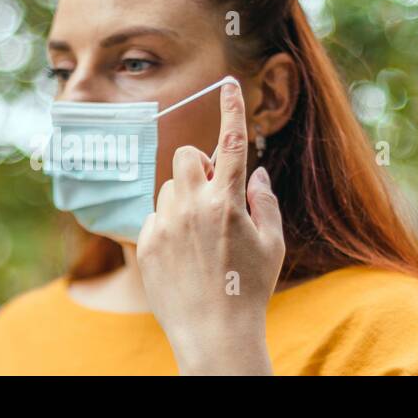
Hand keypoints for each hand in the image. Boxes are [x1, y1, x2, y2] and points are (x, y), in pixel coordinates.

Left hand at [136, 78, 286, 374]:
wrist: (213, 333)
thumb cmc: (249, 288)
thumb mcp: (272, 244)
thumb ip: (263, 201)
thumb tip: (257, 173)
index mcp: (227, 203)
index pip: (232, 143)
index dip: (231, 110)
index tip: (228, 84)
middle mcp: (192, 207)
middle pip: (186, 156)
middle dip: (199, 167)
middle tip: (213, 195)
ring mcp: (164, 225)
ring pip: (168, 188)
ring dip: (183, 199)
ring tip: (200, 238)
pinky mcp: (145, 243)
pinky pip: (155, 218)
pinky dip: (168, 227)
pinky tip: (183, 257)